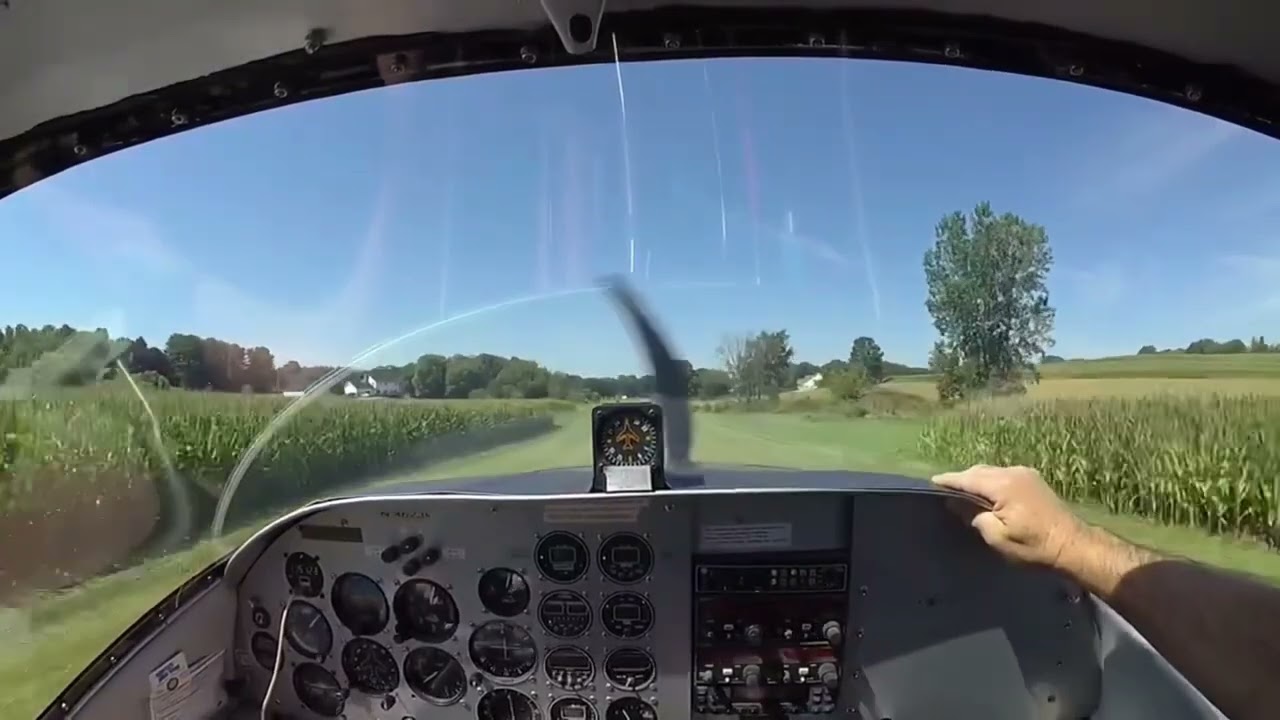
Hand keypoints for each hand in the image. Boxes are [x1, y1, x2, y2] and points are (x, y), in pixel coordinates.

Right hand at [932, 464, 1085, 568]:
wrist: (1073, 546)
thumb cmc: (1034, 547)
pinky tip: (985, 495)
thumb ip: (973, 517)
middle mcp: (1013, 472)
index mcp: (1003, 485)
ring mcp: (1026, 474)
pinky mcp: (1033, 481)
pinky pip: (1003, 475)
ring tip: (962, 494)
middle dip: (961, 479)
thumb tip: (956, 504)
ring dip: (976, 480)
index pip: (966, 478)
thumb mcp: (998, 537)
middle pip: (978, 471)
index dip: (947, 481)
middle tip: (944, 492)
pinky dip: (990, 482)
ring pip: (991, 472)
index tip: (930, 483)